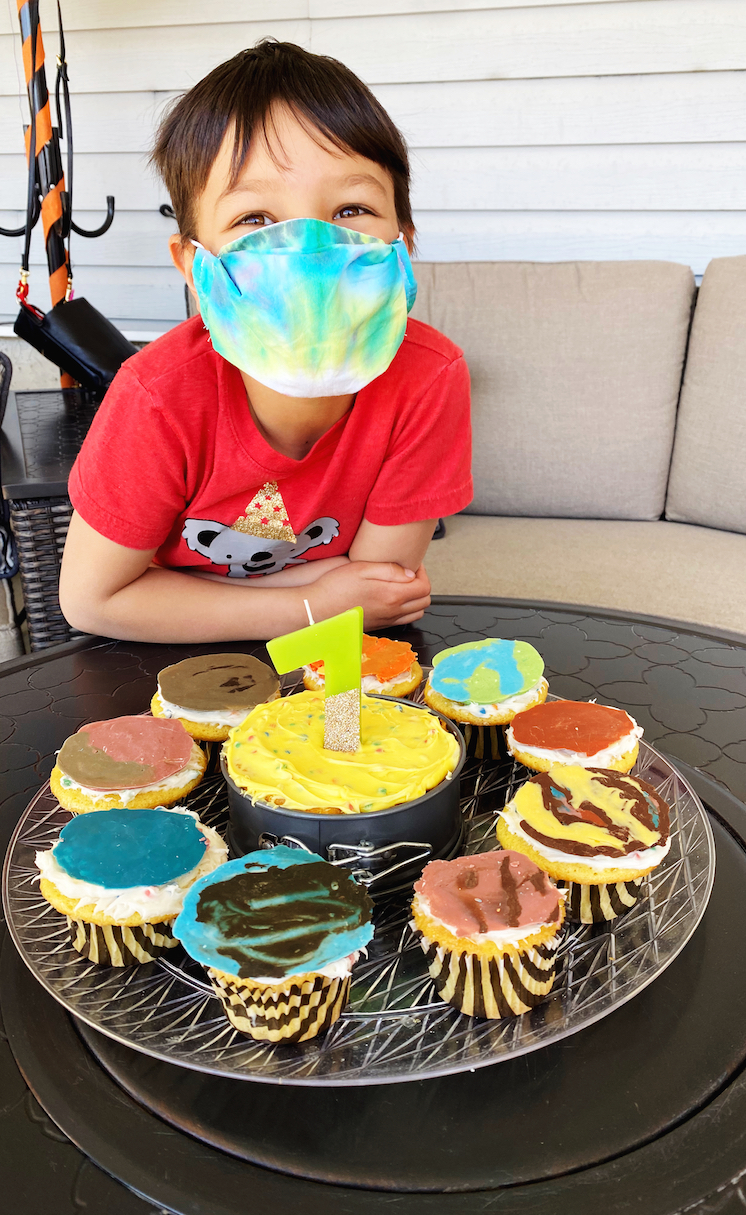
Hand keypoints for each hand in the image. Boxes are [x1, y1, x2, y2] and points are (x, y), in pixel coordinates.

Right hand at [307, 561, 430, 627]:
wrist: (317, 609)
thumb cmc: (335, 587)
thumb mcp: (362, 568)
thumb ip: (390, 570)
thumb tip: (410, 573)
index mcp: (392, 595)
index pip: (425, 587)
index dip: (423, 573)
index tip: (412, 564)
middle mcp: (392, 611)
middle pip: (424, 601)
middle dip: (422, 584)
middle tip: (409, 573)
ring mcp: (386, 621)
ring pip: (416, 613)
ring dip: (416, 598)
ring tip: (403, 585)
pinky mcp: (379, 626)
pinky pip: (403, 620)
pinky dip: (405, 609)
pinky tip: (392, 597)